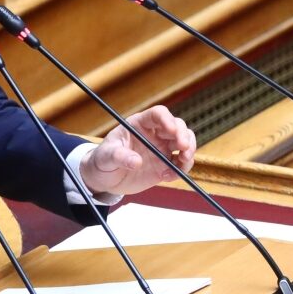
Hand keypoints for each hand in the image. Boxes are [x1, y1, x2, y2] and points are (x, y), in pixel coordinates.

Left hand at [80, 105, 195, 196]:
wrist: (105, 178)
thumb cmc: (103, 160)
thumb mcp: (105, 157)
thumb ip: (119, 156)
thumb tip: (136, 161)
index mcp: (139, 124)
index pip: (158, 114)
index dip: (167, 119)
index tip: (171, 130)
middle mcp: (154, 134)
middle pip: (177, 126)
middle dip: (183, 135)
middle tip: (183, 148)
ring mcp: (162, 149)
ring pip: (185, 143)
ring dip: (189, 150)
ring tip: (183, 161)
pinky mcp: (165, 165)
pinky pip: (181, 164)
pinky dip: (181, 169)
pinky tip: (168, 176)